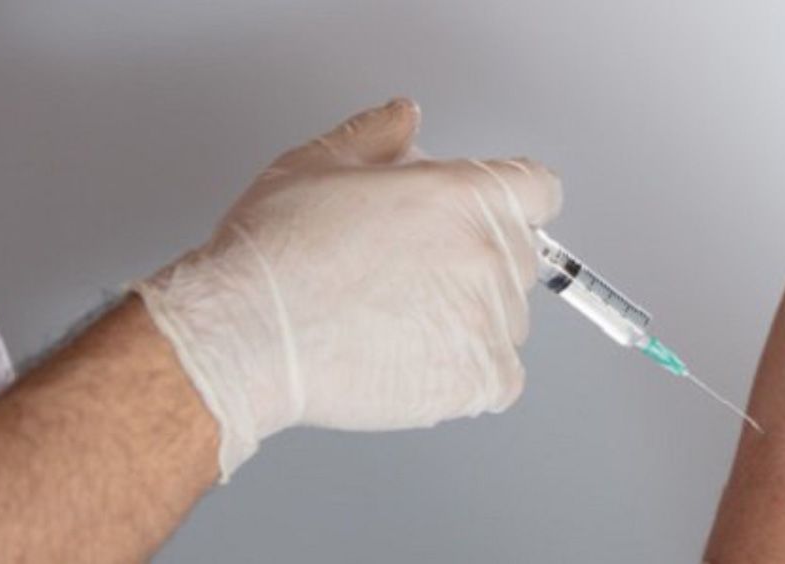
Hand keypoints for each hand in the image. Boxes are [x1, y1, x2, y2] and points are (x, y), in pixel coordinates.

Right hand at [134, 99, 561, 479]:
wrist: (248, 336)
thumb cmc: (275, 256)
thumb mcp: (314, 165)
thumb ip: (375, 135)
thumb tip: (403, 119)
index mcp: (461, 194)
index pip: (536, 189)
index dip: (508, 200)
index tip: (489, 217)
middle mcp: (486, 253)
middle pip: (519, 255)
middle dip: (475, 259)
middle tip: (413, 275)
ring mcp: (488, 320)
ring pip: (508, 318)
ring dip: (471, 318)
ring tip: (400, 321)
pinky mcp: (478, 379)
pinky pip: (502, 378)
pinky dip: (468, 374)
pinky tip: (415, 358)